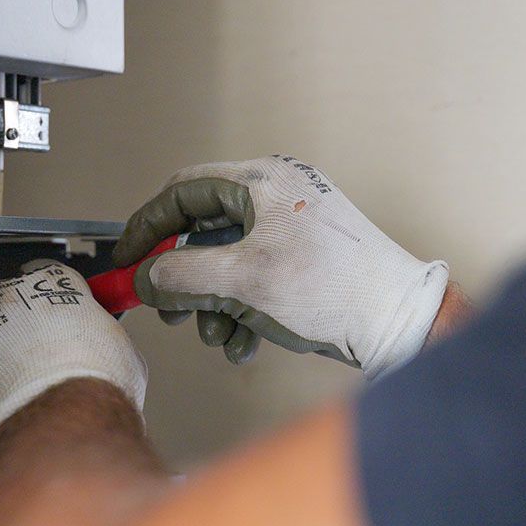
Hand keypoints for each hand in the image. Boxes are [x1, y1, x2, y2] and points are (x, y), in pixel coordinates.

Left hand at [0, 261, 146, 462]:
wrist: (61, 422)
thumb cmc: (94, 389)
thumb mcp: (122, 351)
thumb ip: (102, 336)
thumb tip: (104, 345)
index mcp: (53, 281)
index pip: (49, 280)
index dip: (56, 309)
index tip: (59, 324)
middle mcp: (8, 292)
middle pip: (11, 309)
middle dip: (20, 337)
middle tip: (37, 369)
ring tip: (15, 395)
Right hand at [114, 156, 449, 377]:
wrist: (399, 320)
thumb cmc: (335, 290)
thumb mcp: (244, 282)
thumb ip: (182, 276)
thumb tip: (147, 278)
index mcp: (263, 182)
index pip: (182, 192)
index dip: (146, 227)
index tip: (125, 260)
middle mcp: (277, 196)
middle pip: (203, 231)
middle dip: (182, 278)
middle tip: (168, 311)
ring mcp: (292, 228)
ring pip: (226, 262)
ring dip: (212, 304)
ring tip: (217, 336)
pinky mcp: (304, 259)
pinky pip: (253, 279)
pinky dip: (241, 310)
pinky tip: (244, 343)